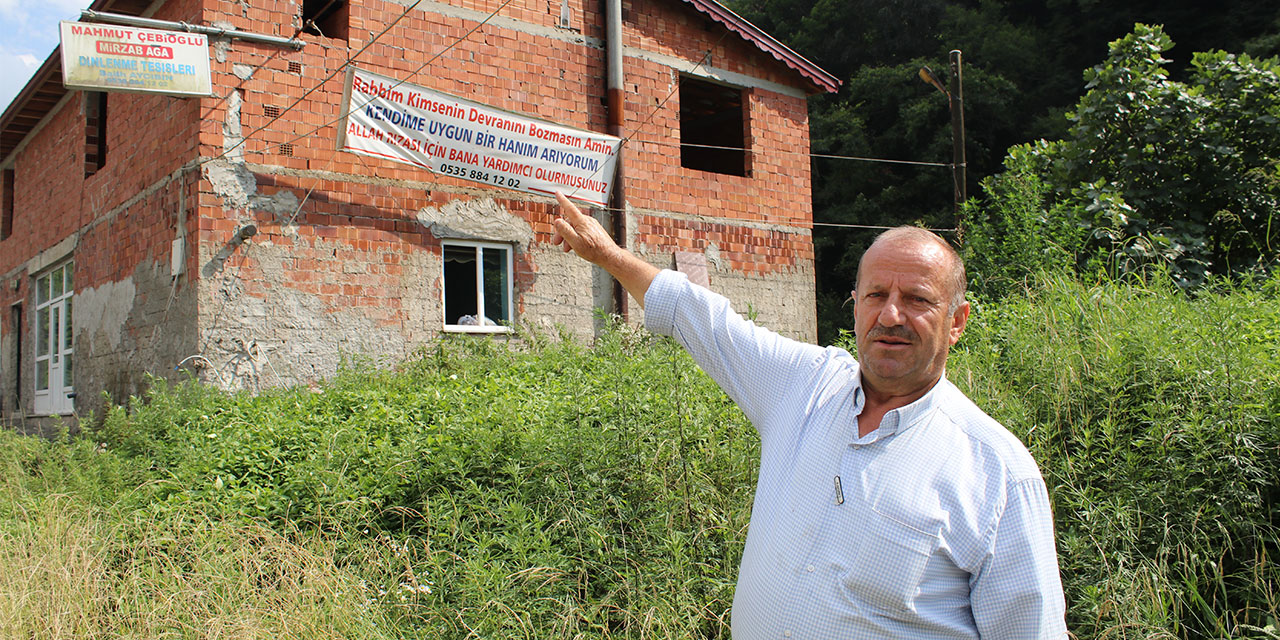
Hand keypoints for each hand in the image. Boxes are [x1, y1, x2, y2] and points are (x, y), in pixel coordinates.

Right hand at [550, 191, 659, 307]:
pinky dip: (576, 237)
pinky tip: (576, 247)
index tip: (557, 192)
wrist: (610, 256)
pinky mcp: (595, 231)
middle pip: (570, 222)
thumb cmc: (593, 250)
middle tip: (556, 243)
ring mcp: (592, 225)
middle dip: (561, 231)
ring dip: (569, 237)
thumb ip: (565, 231)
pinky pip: (582, 231)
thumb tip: (557, 220)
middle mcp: (588, 221)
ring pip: (575, 228)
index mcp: (582, 222)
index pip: (569, 208)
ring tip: (567, 249)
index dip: (562, 200)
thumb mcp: (575, 242)